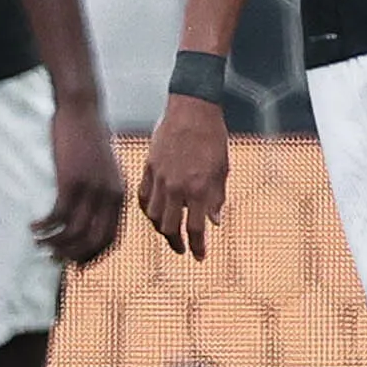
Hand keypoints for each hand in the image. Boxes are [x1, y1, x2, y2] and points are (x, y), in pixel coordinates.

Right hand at [35, 90, 128, 264]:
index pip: (110, 239)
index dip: (91, 256)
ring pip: (74, 232)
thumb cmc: (89, 138)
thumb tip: (88, 216)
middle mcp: (110, 196)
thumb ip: (102, 192)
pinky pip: (58, 215)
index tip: (74, 265)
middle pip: (93, 241)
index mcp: (120, 195)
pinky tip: (33, 227)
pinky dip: (45, 227)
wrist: (82, 110)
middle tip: (52, 258)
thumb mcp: (104, 169)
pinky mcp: (72, 181)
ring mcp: (92, 189)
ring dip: (54, 243)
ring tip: (39, 243)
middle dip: (72, 255)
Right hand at [138, 93, 232, 258]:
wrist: (192, 109)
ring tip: (170, 232)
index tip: (200, 257)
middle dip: (177, 243)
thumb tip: (215, 221)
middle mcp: (177, 187)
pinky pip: (144, 197)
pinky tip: (155, 213)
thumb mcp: (223, 168)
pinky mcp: (148, 168)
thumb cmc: (212, 137)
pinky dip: (148, 209)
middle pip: (170, 227)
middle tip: (183, 249)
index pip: (196, 228)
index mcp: (199, 188)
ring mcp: (160, 178)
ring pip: (154, 215)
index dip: (198, 247)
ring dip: (162, 228)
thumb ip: (217, 197)